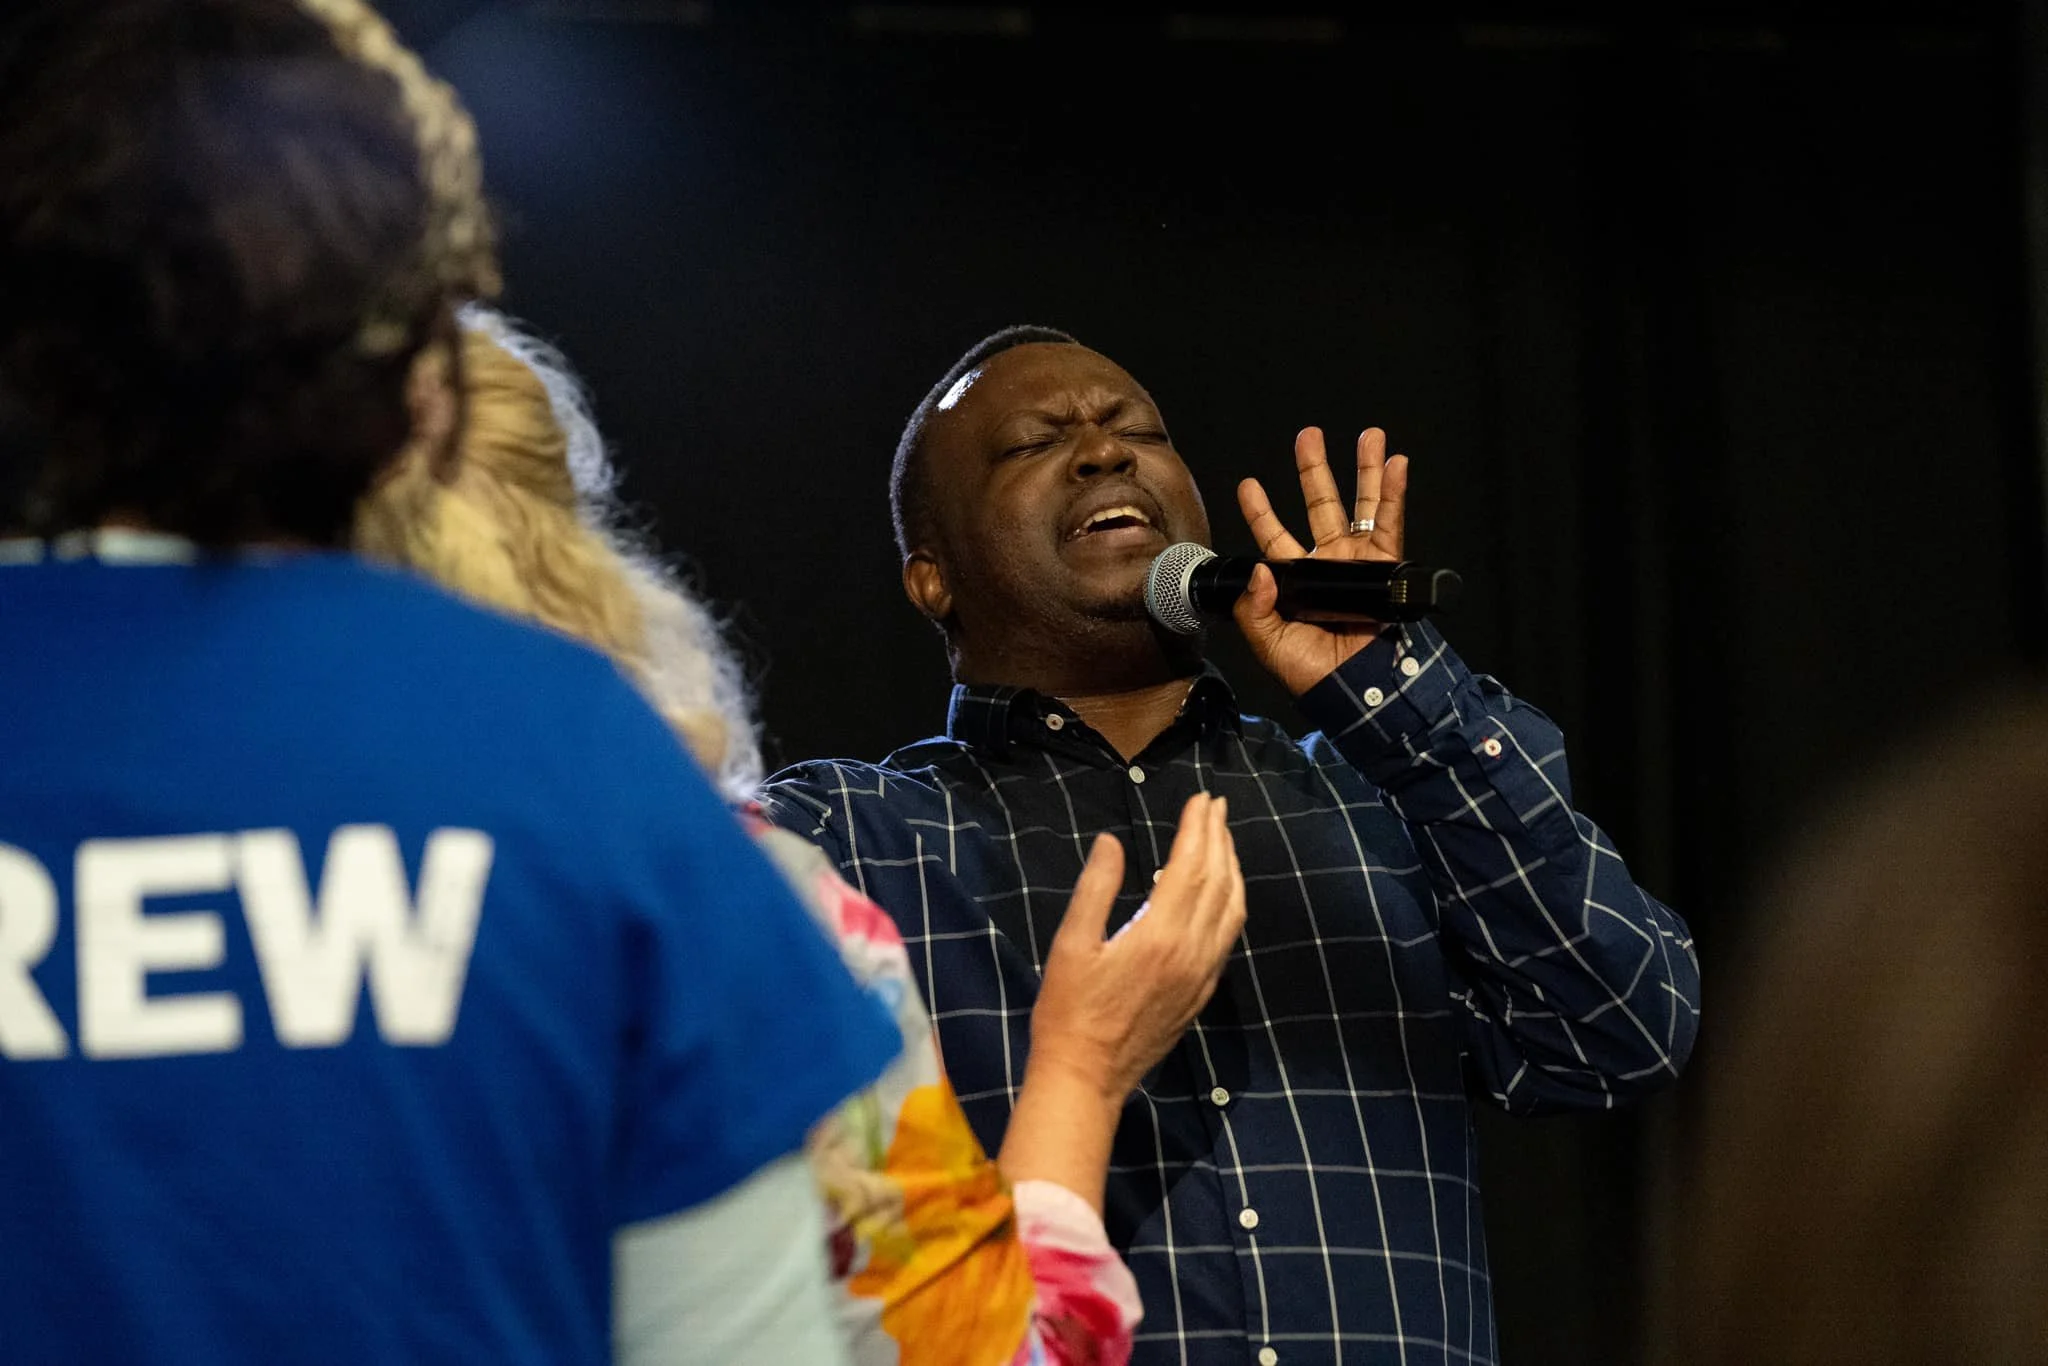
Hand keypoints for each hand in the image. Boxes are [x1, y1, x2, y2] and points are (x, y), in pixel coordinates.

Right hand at [1027, 793, 1246, 1104]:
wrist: (1086, 1078)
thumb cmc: (1068, 1011)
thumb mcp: (1070, 945)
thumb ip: (1096, 888)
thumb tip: (1111, 841)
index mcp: (1159, 935)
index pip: (1189, 867)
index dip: (1197, 829)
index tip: (1200, 798)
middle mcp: (1191, 952)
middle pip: (1218, 883)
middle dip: (1219, 839)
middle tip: (1216, 806)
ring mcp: (1202, 976)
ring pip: (1232, 911)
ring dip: (1231, 869)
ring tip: (1224, 839)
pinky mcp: (1202, 994)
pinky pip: (1227, 938)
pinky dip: (1230, 904)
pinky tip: (1221, 893)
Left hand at [1234, 426, 1409, 696]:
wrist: (1356, 688)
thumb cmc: (1313, 673)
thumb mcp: (1271, 643)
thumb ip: (1255, 609)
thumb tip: (1261, 571)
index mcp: (1295, 580)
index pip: (1274, 536)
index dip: (1261, 510)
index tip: (1249, 484)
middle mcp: (1328, 562)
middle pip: (1320, 505)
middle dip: (1315, 470)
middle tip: (1308, 436)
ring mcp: (1359, 561)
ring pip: (1361, 505)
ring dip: (1366, 469)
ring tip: (1369, 435)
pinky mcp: (1387, 566)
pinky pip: (1390, 523)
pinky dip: (1395, 493)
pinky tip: (1397, 464)